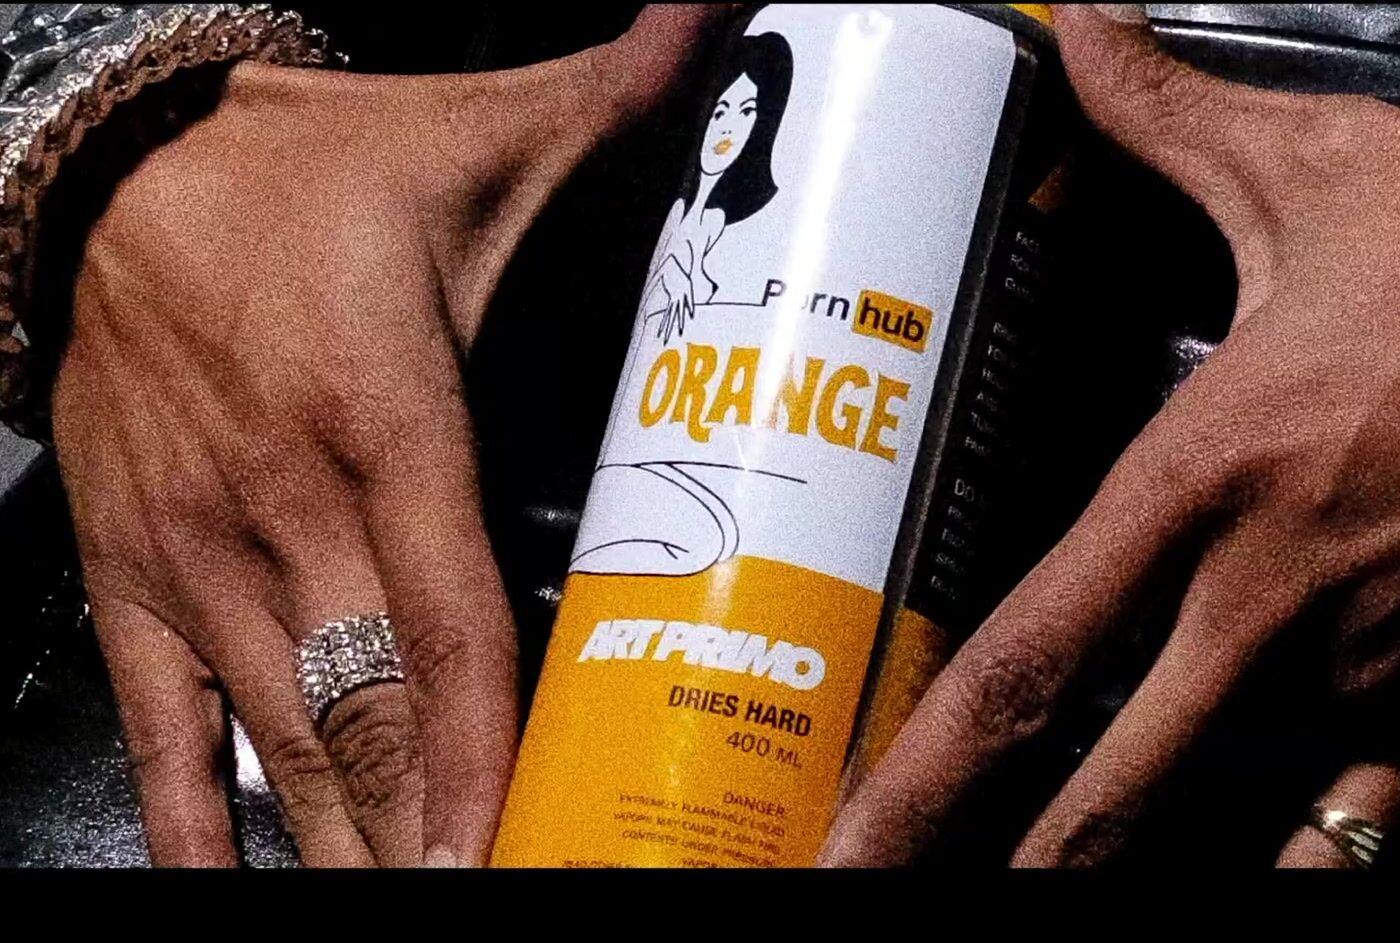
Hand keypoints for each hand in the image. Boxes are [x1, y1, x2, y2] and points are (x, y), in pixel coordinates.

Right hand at [50, 5, 714, 866]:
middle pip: (372, 715)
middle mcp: (278, 512)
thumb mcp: (479, 138)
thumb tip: (733, 14)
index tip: (521, 844)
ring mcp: (191, 561)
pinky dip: (207, 825)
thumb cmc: (305, 178)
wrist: (104, 171)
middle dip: (438, 830)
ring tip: (416, 901)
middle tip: (502, 892)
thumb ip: (625, 97)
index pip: (451, 619)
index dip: (491, 751)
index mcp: (380, 419)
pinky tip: (250, 886)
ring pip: (280, 747)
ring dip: (351, 846)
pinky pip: (160, 732)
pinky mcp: (128, 579)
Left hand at [821, 5, 1399, 866]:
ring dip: (1118, 884)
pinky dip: (1291, 881)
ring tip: (1034, 912)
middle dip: (983, 872)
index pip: (1029, 660)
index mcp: (1205, 483)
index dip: (921, 773)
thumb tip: (1073, 25)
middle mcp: (1267, 607)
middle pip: (1098, 792)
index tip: (840, 847)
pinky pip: (1353, 837)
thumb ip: (1167, 116)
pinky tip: (1243, 907)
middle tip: (874, 911)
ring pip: (1215, 829)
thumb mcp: (1319, 168)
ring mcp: (1365, 678)